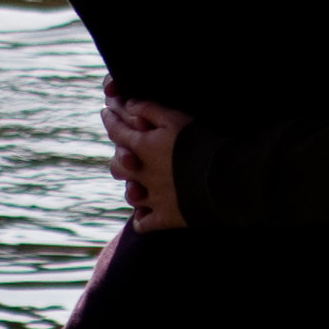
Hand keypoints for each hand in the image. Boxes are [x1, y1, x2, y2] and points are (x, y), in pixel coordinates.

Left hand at [101, 89, 191, 232]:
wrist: (222, 176)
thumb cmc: (200, 141)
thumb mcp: (176, 118)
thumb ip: (150, 109)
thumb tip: (129, 105)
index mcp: (143, 147)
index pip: (117, 131)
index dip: (110, 119)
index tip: (106, 110)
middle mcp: (143, 174)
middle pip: (117, 166)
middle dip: (119, 157)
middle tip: (125, 151)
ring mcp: (152, 198)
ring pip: (130, 195)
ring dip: (132, 186)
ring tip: (137, 182)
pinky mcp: (165, 217)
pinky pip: (143, 223)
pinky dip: (141, 217)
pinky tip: (145, 211)